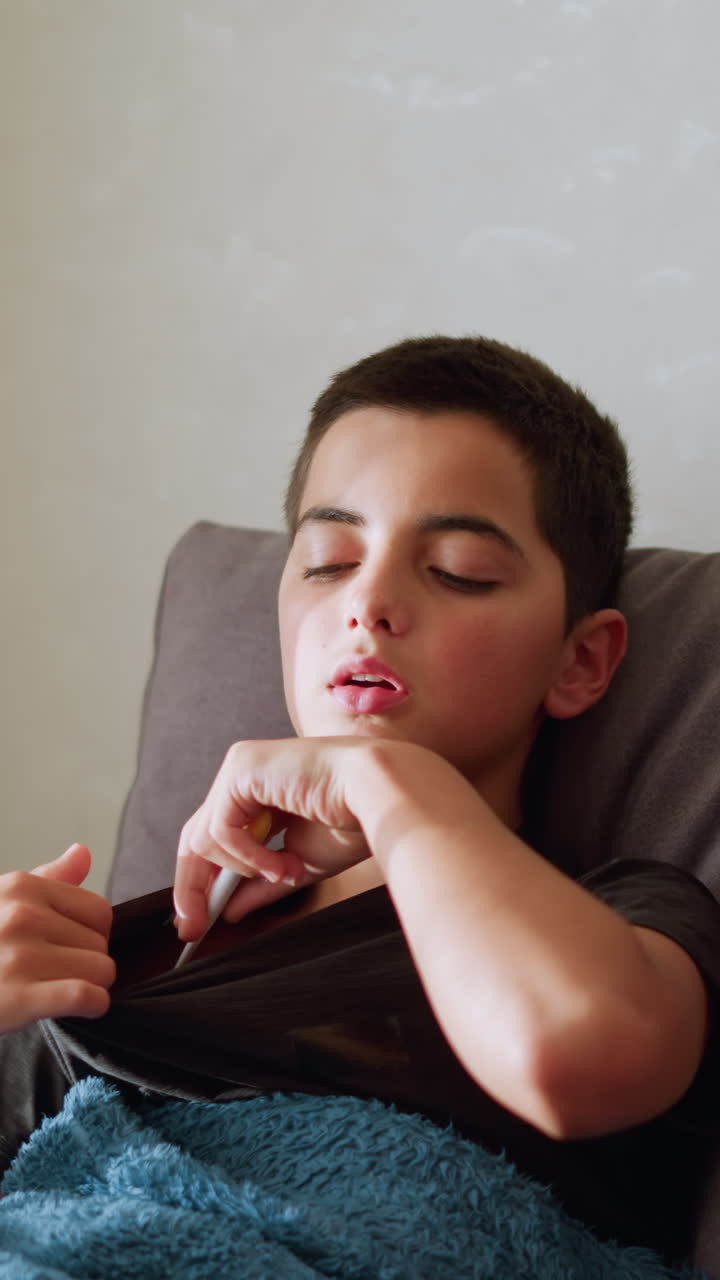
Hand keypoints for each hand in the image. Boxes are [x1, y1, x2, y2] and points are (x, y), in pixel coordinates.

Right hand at [0, 844, 115, 1035]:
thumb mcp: (2, 900)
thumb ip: (47, 879)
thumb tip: (82, 852)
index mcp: (21, 888)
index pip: (99, 911)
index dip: (93, 934)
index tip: (73, 948)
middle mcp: (21, 916)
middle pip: (101, 944)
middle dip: (89, 962)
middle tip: (58, 974)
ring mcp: (19, 957)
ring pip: (101, 970)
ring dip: (93, 986)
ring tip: (61, 989)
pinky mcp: (18, 998)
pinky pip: (86, 995)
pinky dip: (94, 1004)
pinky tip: (82, 1007)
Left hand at [173, 737, 373, 940]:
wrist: (382, 796)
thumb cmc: (353, 821)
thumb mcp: (297, 864)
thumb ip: (259, 884)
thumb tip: (227, 911)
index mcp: (257, 790)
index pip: (213, 837)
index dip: (201, 881)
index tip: (195, 922)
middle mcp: (242, 773)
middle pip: (196, 836)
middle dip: (193, 886)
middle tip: (193, 927)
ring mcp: (240, 766)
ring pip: (204, 838)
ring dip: (242, 870)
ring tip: (285, 874)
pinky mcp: (242, 767)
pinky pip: (222, 829)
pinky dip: (248, 858)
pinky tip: (281, 864)